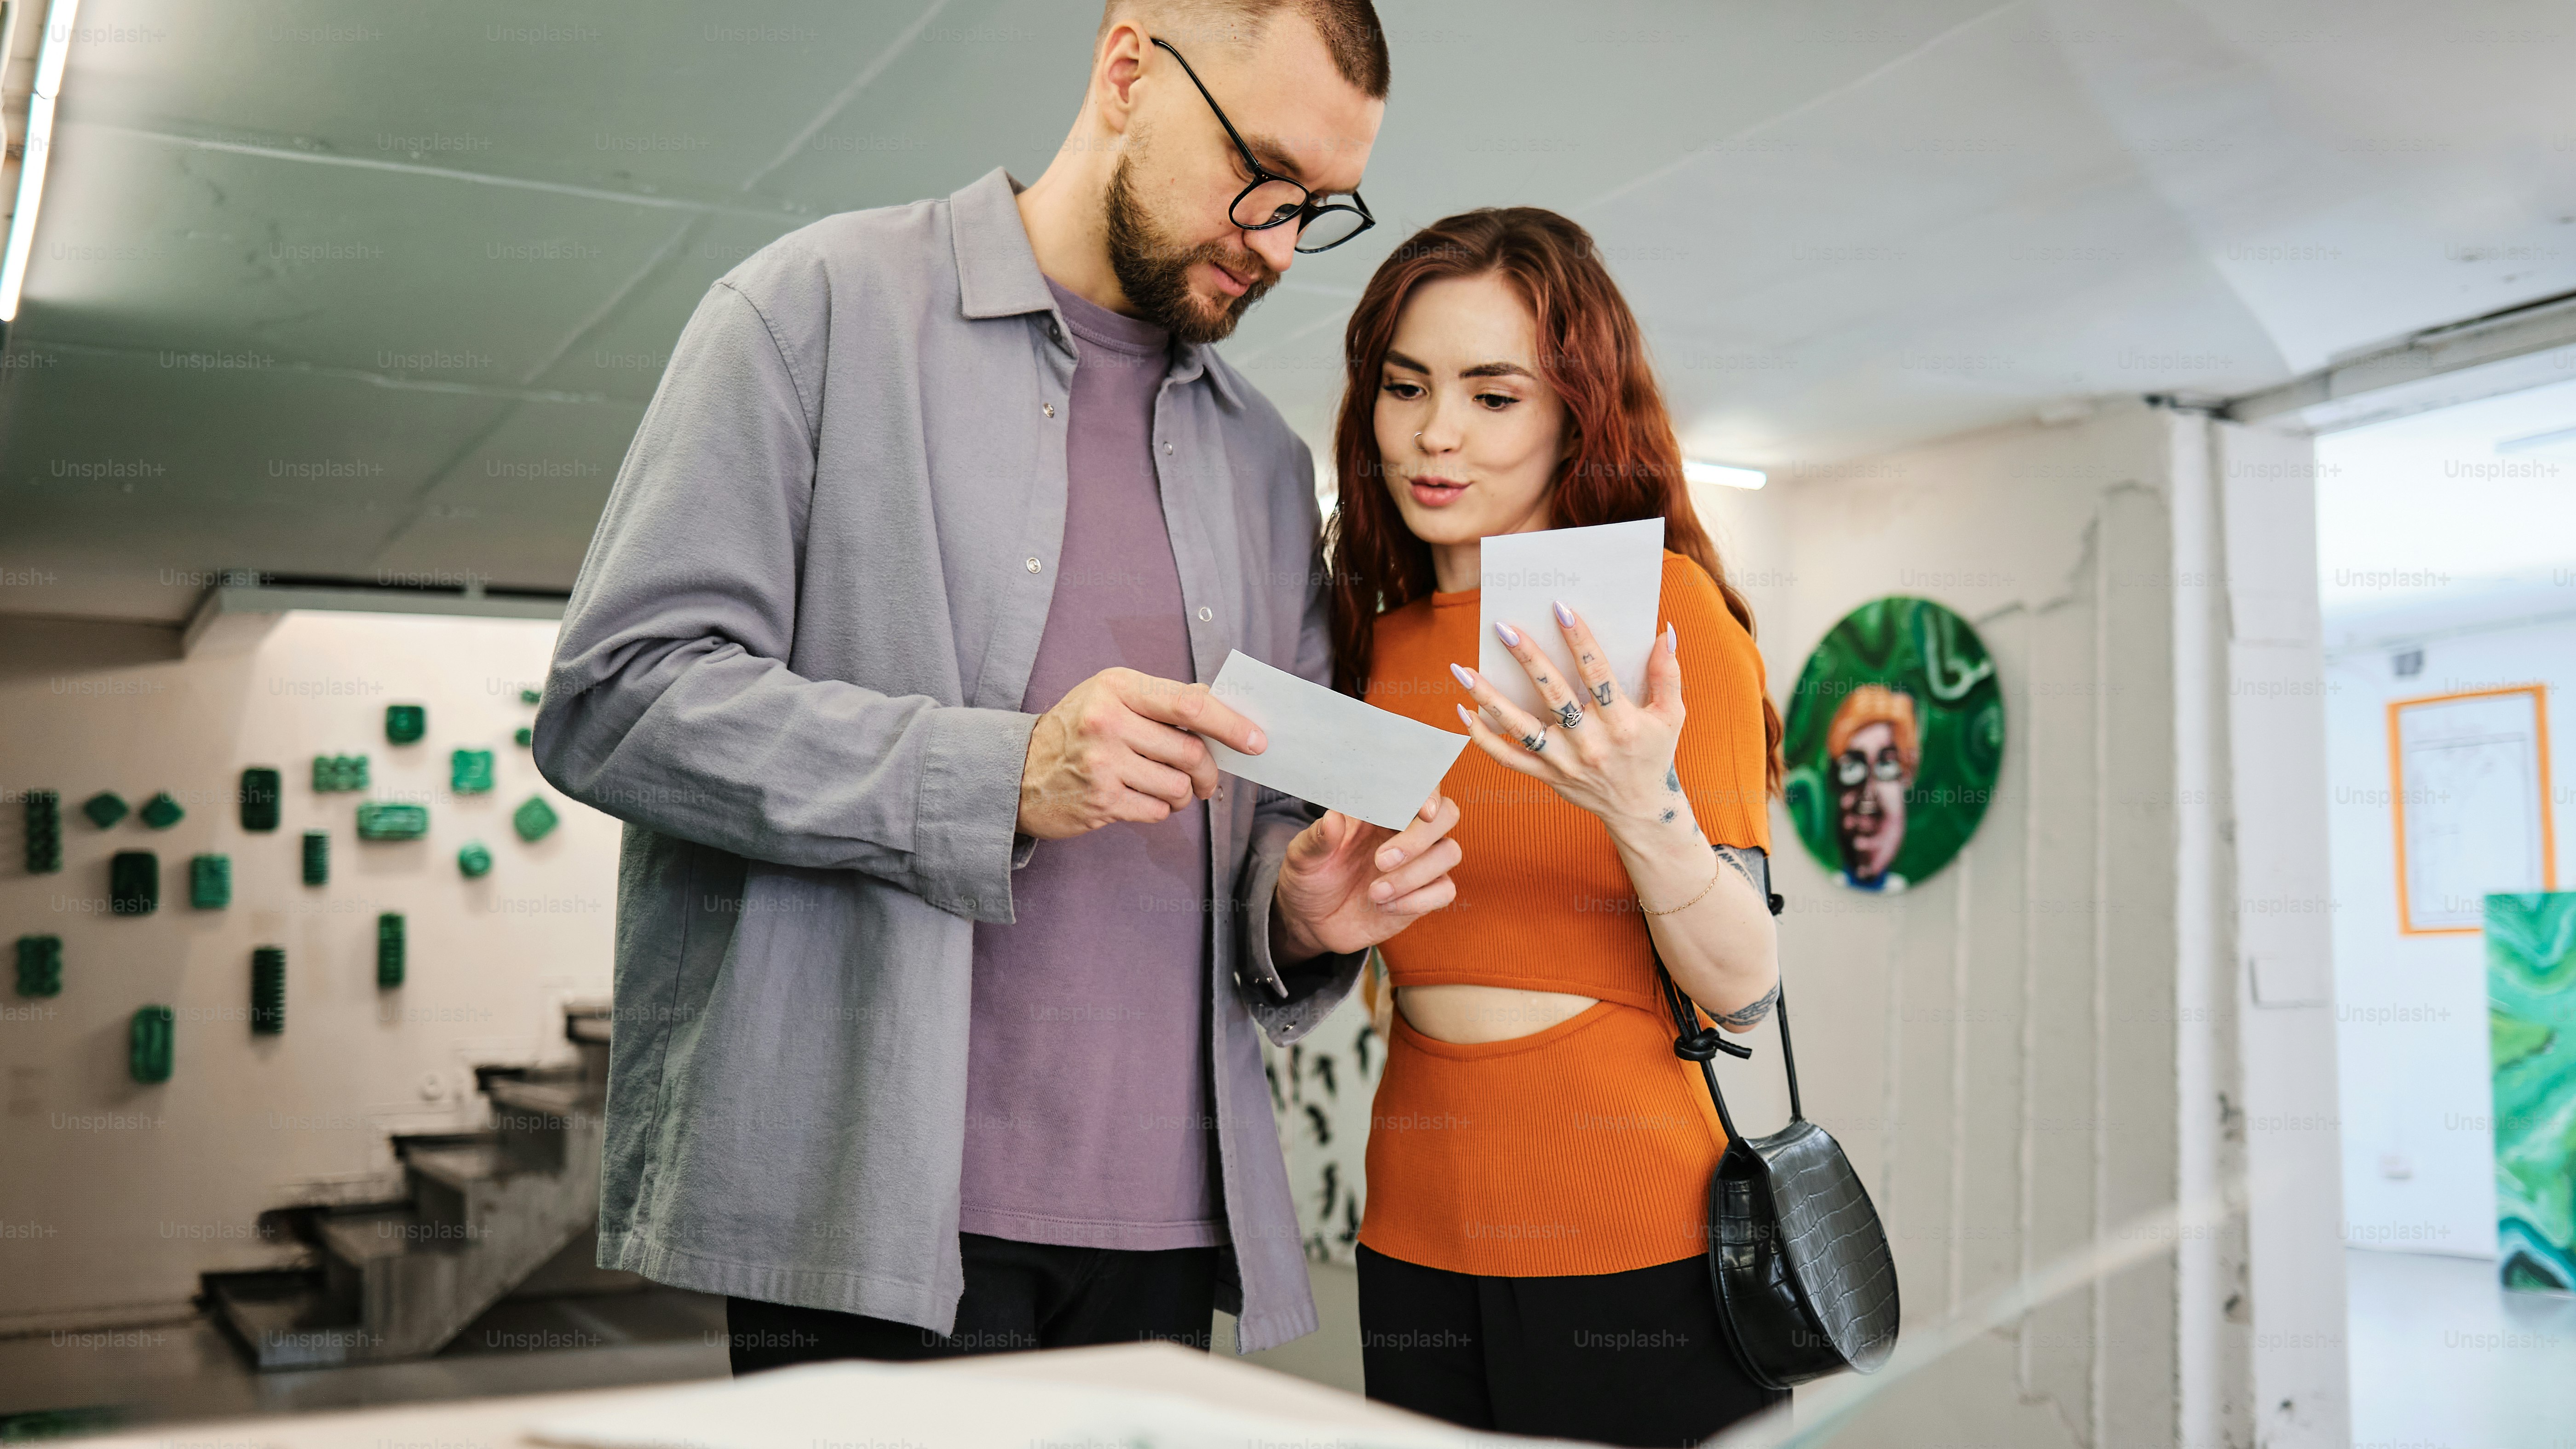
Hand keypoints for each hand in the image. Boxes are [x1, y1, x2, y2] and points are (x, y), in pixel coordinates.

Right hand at [1017, 667, 1264, 839]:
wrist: (1016, 772)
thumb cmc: (1076, 730)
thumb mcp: (1112, 697)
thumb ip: (1163, 699)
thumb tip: (1220, 704)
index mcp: (1117, 687)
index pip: (1190, 705)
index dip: (1231, 725)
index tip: (1257, 740)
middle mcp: (1108, 721)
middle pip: (1191, 752)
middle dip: (1209, 771)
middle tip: (1207, 780)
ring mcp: (1103, 764)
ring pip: (1179, 787)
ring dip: (1184, 795)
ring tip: (1166, 789)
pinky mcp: (1101, 801)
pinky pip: (1158, 811)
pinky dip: (1160, 809)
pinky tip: (1140, 798)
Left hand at [1271, 791, 1461, 962]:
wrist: (1312, 921)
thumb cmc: (1311, 877)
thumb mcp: (1303, 857)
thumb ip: (1318, 838)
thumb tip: (1333, 817)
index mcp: (1381, 810)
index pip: (1419, 786)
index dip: (1428, 792)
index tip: (1421, 810)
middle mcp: (1406, 830)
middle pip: (1446, 814)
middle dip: (1419, 837)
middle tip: (1381, 860)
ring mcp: (1420, 862)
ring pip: (1449, 852)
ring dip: (1413, 874)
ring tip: (1373, 893)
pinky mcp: (1425, 894)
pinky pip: (1445, 891)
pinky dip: (1418, 900)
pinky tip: (1385, 907)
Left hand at [1450, 605, 1692, 837]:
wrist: (1639, 810)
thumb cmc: (1653, 753)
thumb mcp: (1671, 716)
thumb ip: (1668, 675)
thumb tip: (1663, 632)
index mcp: (1622, 723)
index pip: (1598, 676)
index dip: (1580, 641)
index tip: (1561, 609)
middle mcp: (1589, 743)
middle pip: (1553, 696)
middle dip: (1528, 660)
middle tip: (1504, 628)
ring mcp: (1563, 762)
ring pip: (1519, 728)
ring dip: (1488, 698)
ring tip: (1462, 670)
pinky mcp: (1545, 776)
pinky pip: (1507, 758)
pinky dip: (1483, 738)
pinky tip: (1463, 712)